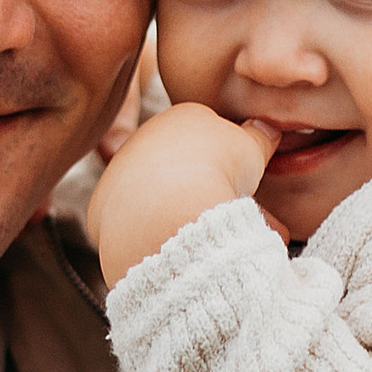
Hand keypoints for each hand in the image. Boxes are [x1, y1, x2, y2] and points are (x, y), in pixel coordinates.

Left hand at [87, 100, 275, 282]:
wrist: (165, 208)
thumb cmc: (216, 171)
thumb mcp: (253, 147)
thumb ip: (261, 136)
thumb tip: (268, 128)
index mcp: (182, 117)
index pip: (212, 140)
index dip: (235, 167)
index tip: (249, 189)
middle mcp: (145, 139)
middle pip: (187, 171)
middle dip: (214, 197)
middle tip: (238, 226)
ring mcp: (120, 172)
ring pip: (162, 200)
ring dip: (187, 220)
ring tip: (216, 250)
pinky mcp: (103, 208)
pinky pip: (138, 224)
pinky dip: (157, 237)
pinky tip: (176, 254)